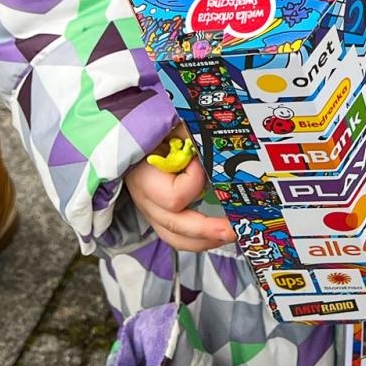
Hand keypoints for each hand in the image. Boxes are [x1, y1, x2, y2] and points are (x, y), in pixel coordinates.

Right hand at [123, 128, 232, 251]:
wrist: (130, 134)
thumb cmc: (151, 129)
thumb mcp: (169, 125)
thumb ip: (188, 134)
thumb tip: (215, 142)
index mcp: (144, 177)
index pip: (173, 196)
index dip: (194, 181)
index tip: (200, 161)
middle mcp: (146, 200)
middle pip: (175, 225)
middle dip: (207, 230)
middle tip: (234, 228)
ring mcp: (152, 210)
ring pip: (176, 238)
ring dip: (205, 240)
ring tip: (233, 234)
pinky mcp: (160, 214)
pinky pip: (179, 235)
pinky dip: (199, 237)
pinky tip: (219, 233)